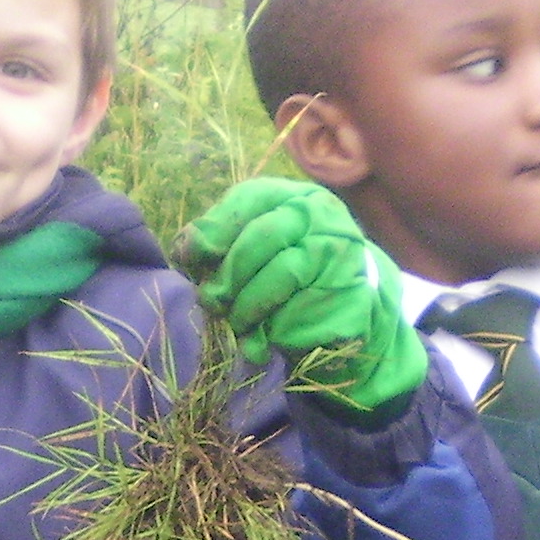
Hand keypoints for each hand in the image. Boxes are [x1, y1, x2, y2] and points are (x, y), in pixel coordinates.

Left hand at [180, 176, 426, 413]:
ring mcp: (343, 255)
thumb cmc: (289, 278)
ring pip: (284, 273)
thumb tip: (186, 249)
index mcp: (295, 197)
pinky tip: (262, 342)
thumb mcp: (256, 250)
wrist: (346, 310)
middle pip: (264, 236)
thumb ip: (222, 243)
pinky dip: (273, 330)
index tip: (191, 260)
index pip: (250, 198)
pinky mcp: (352, 296)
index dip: (215, 230)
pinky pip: (302, 312)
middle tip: (211, 302)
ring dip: (249, 306)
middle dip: (230, 274)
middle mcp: (324, 217)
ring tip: (237, 325)